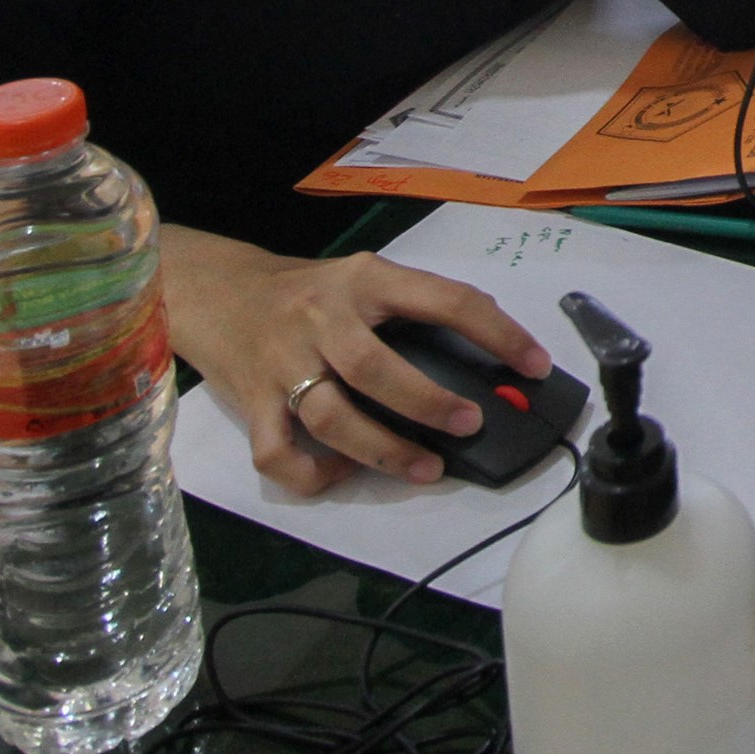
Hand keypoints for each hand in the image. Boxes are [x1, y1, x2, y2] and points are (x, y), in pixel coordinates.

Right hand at [159, 227, 550, 496]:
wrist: (219, 293)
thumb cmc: (312, 292)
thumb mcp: (365, 279)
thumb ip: (415, 309)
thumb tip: (491, 360)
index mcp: (367, 280)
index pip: (445, 300)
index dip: (498, 334)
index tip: (535, 365)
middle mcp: (323, 319)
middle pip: (374, 368)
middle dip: (427, 402)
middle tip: (471, 424)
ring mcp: (283, 363)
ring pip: (329, 417)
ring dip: (383, 450)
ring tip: (427, 468)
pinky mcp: (251, 403)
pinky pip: (278, 453)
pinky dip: (314, 474)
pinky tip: (344, 474)